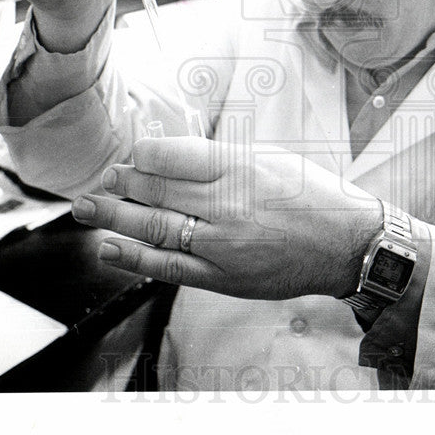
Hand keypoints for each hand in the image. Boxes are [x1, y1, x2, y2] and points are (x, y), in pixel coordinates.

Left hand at [70, 137, 382, 299]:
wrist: (349, 245)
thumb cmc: (313, 196)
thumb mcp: (271, 159)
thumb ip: (220, 159)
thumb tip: (169, 158)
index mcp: (239, 167)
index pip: (169, 156)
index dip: (139, 156)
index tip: (129, 157)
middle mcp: (227, 204)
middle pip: (154, 190)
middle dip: (119, 184)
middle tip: (102, 181)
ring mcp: (223, 244)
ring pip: (153, 227)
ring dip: (112, 217)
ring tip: (85, 209)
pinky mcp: (224, 277)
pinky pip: (169, 267)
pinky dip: (134, 258)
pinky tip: (110, 248)